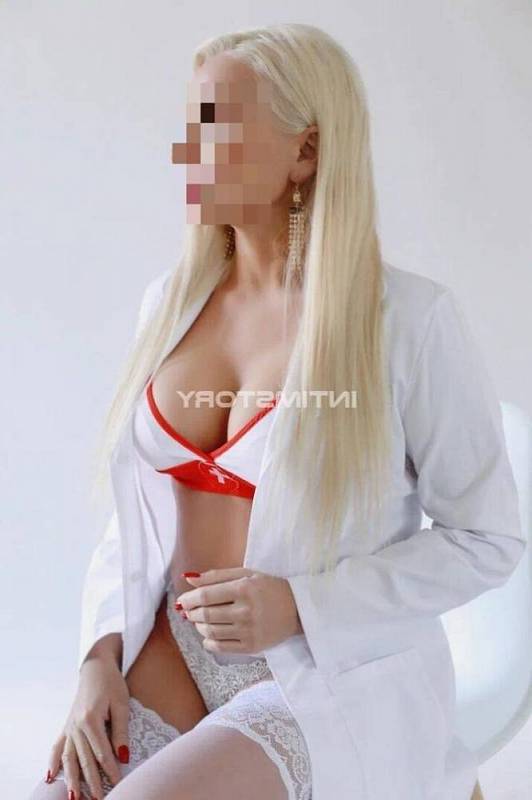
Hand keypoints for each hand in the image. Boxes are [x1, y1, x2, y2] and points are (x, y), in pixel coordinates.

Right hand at [46, 655, 129, 797]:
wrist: (95, 667)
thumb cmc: (111, 684)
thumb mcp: (121, 704)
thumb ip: (120, 731)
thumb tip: (123, 757)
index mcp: (91, 720)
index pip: (102, 752)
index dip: (111, 770)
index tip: (119, 785)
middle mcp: (76, 726)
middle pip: (85, 760)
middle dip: (91, 782)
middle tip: (98, 799)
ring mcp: (69, 726)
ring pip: (69, 758)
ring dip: (72, 779)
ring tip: (75, 798)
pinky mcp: (67, 725)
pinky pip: (58, 746)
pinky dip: (54, 762)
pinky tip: (51, 776)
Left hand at [177, 567, 302, 654]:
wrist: (298, 610)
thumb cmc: (270, 588)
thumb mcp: (247, 574)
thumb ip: (217, 576)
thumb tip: (189, 579)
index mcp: (244, 589)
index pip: (207, 595)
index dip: (189, 599)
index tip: (182, 600)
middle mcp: (246, 610)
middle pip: (206, 614)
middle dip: (192, 613)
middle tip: (189, 611)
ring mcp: (249, 630)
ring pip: (211, 631)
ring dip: (198, 626)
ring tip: (199, 621)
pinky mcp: (252, 646)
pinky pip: (221, 647)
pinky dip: (208, 642)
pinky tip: (208, 636)